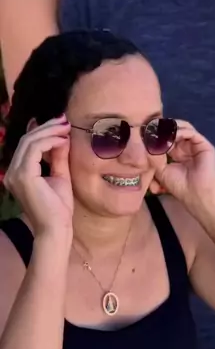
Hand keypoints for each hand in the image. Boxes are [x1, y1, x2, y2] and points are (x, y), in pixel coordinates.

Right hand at [3, 116, 72, 237]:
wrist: (57, 228)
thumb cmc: (58, 207)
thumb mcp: (60, 174)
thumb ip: (58, 156)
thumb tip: (62, 136)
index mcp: (18, 172)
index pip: (28, 143)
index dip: (43, 129)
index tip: (62, 122)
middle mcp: (12, 173)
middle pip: (27, 139)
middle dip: (47, 126)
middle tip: (65, 120)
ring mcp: (15, 175)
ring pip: (30, 141)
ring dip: (50, 131)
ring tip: (67, 128)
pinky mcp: (24, 176)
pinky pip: (35, 149)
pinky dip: (50, 141)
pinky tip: (63, 141)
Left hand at [150, 120, 214, 209]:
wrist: (196, 195)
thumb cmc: (179, 186)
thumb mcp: (161, 170)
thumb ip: (155, 156)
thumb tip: (147, 142)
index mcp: (177, 152)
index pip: (167, 137)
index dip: (158, 134)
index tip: (146, 131)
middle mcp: (186, 146)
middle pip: (175, 129)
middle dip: (164, 128)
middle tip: (153, 127)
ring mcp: (195, 144)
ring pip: (183, 127)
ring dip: (172, 128)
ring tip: (163, 132)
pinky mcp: (204, 145)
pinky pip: (191, 132)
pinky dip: (181, 131)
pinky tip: (173, 136)